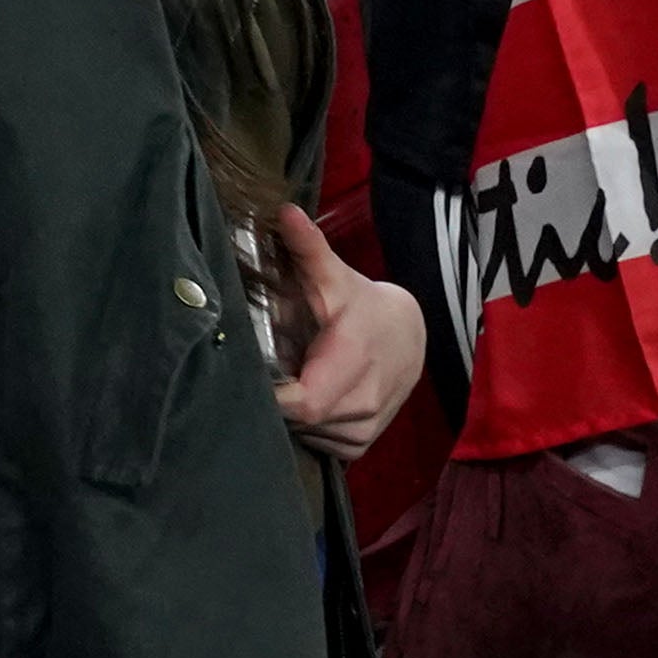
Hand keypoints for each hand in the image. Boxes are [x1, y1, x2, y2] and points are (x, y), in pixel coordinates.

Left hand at [264, 207, 427, 461]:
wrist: (408, 335)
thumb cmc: (362, 305)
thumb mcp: (334, 276)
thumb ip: (309, 247)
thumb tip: (286, 211)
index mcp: (352, 360)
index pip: (303, 402)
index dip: (272, 396)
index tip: (249, 374)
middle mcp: (362, 401)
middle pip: (300, 419)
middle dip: (275, 399)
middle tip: (262, 371)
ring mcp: (365, 427)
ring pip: (309, 435)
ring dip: (292, 415)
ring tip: (287, 381)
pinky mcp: (362, 443)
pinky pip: (323, 446)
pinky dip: (309, 429)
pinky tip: (305, 399)